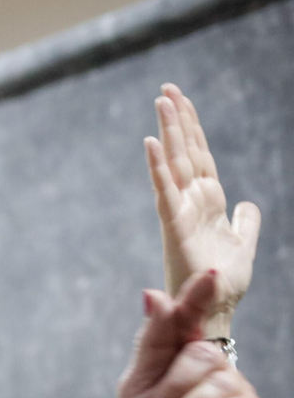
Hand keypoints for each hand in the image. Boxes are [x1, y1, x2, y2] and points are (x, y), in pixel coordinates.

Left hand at [116, 271, 272, 397]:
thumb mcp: (136, 385)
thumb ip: (152, 342)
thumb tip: (153, 294)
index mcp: (183, 353)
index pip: (193, 317)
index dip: (199, 297)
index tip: (208, 277)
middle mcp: (215, 368)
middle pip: (202, 354)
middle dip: (172, 386)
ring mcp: (237, 392)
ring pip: (217, 383)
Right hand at [146, 84, 259, 337]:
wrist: (215, 308)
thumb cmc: (224, 283)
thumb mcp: (244, 243)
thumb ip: (246, 221)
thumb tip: (248, 204)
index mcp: (208, 202)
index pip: (201, 156)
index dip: (194, 129)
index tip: (182, 101)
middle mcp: (192, 201)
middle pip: (186, 151)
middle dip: (178, 120)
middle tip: (167, 89)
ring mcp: (180, 211)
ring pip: (175, 163)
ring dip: (168, 132)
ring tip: (161, 101)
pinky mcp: (174, 225)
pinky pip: (164, 190)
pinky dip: (157, 167)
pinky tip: (150, 143)